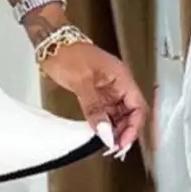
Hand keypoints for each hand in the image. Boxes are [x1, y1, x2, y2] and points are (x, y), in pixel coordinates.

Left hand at [39, 42, 148, 158]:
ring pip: (119, 115)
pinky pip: (106, 113)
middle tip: (114, 148)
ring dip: (115, 130)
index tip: (122, 142)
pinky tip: (99, 134)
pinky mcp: (97, 94)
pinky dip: (104, 125)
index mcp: (121, 77)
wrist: (52, 43)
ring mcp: (108, 89)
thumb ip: (95, 109)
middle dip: (125, 132)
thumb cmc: (68, 53)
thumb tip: (105, 132)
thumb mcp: (82, 82)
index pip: (138, 107)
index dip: (133, 127)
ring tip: (106, 144)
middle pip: (132, 113)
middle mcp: (118, 84)